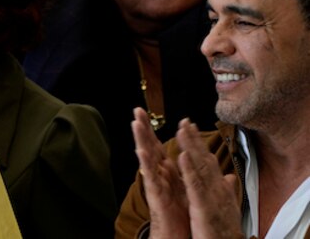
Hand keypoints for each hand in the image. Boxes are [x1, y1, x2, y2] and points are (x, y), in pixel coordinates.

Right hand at [131, 108, 189, 237]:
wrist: (178, 237)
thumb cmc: (183, 217)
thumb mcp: (191, 191)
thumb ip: (193, 177)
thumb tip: (199, 164)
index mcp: (169, 174)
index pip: (160, 147)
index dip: (155, 131)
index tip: (150, 113)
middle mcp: (160, 176)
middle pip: (150, 147)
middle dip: (143, 129)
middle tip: (137, 110)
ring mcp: (156, 185)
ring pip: (147, 159)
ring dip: (141, 140)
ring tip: (135, 123)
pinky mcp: (156, 196)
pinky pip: (151, 178)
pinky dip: (146, 164)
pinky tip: (141, 151)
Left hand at [176, 120, 242, 238]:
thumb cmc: (223, 229)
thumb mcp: (224, 205)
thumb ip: (225, 188)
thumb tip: (228, 175)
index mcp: (217, 188)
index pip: (207, 161)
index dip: (198, 143)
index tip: (190, 126)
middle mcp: (216, 188)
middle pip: (203, 159)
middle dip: (193, 139)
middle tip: (184, 120)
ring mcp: (210, 195)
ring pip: (199, 167)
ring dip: (190, 147)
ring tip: (182, 129)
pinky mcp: (203, 206)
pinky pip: (194, 185)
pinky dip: (189, 170)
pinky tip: (182, 155)